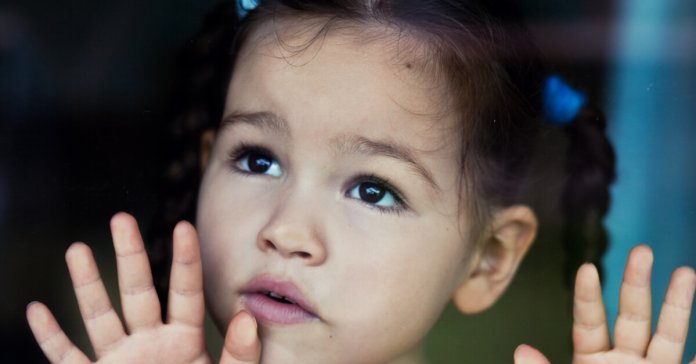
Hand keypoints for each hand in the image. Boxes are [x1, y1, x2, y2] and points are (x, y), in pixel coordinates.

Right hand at [26, 212, 261, 363]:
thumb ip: (239, 355)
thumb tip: (249, 319)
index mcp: (184, 341)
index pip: (185, 292)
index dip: (185, 260)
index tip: (184, 227)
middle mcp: (150, 343)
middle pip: (138, 291)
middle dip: (129, 255)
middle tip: (121, 219)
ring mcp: (120, 361)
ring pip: (99, 316)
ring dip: (87, 285)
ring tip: (78, 248)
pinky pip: (67, 357)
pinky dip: (50, 337)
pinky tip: (37, 311)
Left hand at [514, 245, 695, 363]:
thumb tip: (520, 351)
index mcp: (592, 362)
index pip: (589, 322)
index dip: (587, 297)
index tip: (586, 269)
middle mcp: (625, 362)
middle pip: (631, 316)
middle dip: (636, 284)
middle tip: (641, 249)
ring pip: (667, 334)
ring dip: (678, 304)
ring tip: (685, 271)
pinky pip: (692, 363)